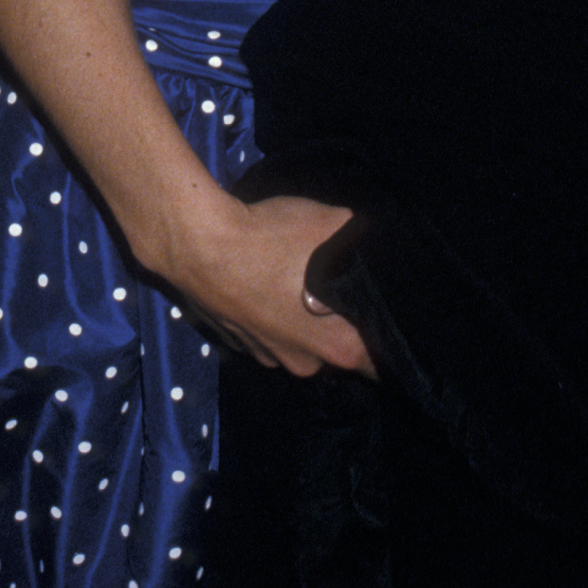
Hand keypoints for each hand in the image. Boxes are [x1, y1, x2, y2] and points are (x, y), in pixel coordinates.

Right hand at [161, 190, 377, 379]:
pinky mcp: (236, 343)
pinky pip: (266, 334)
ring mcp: (266, 357)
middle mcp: (305, 363)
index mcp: (339, 346)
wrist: (199, 242)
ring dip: (301, 321)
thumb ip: (365, 240)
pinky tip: (263, 283)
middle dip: (340, 323)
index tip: (388, 313)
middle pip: (337, 350)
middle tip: (338, 287)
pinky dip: (269, 315)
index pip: (382, 362)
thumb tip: (380, 240)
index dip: (388, 337)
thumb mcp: (334, 224)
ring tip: (293, 281)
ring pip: (298, 343)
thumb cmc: (273, 239)